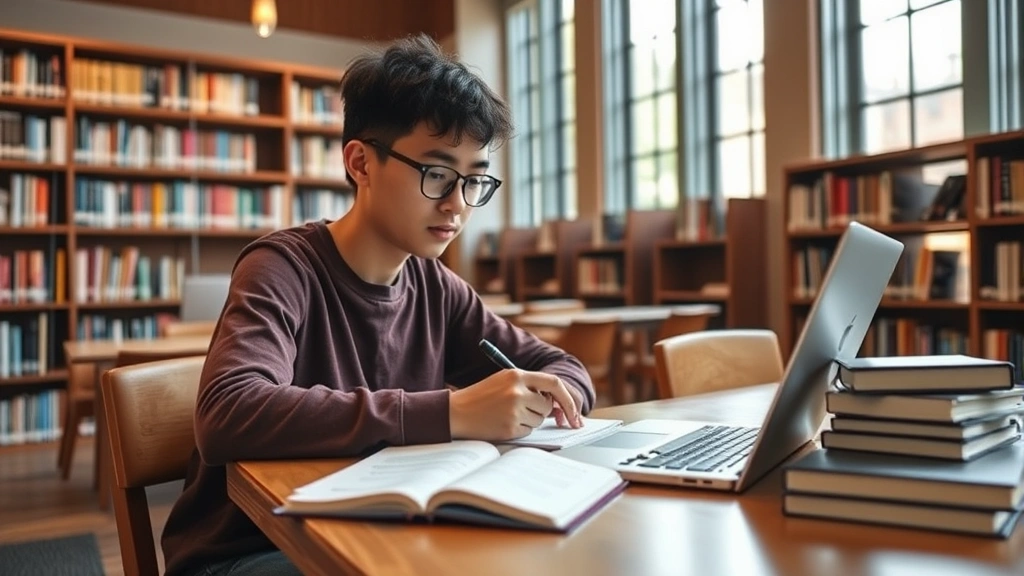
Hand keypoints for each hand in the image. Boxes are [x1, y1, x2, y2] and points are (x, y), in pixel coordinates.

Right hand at [449, 369, 581, 440]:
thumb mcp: (503, 381)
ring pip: (538, 420)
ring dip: (528, 420)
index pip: (554, 383)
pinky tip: (502, 423)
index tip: (574, 411)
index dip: (567, 397)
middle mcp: (517, 391)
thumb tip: (556, 402)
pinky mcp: (509, 428)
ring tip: (506, 414)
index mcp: (516, 375)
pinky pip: (528, 432)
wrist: (455, 412)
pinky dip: (519, 430)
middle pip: (547, 406)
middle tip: (523, 410)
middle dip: (540, 411)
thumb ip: (529, 386)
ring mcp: (513, 410)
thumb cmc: (480, 396)